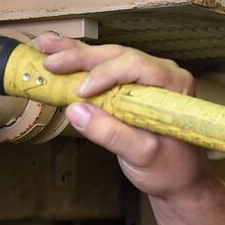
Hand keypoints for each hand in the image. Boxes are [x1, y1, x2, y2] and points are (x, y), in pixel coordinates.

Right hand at [33, 32, 219, 201]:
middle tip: (51, 62)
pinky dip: (79, 60)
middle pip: (118, 55)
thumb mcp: (142, 156)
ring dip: (75, 52)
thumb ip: (111, 133)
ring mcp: (145, 76)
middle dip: (82, 57)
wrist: (179, 178)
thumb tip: (75, 111)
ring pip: (107, 56)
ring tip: (44, 46)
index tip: (81, 91)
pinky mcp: (130, 84)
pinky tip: (56, 51)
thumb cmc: (169, 168)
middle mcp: (161, 73)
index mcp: (174, 84)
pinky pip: (104, 67)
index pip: (136, 66)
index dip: (106, 73)